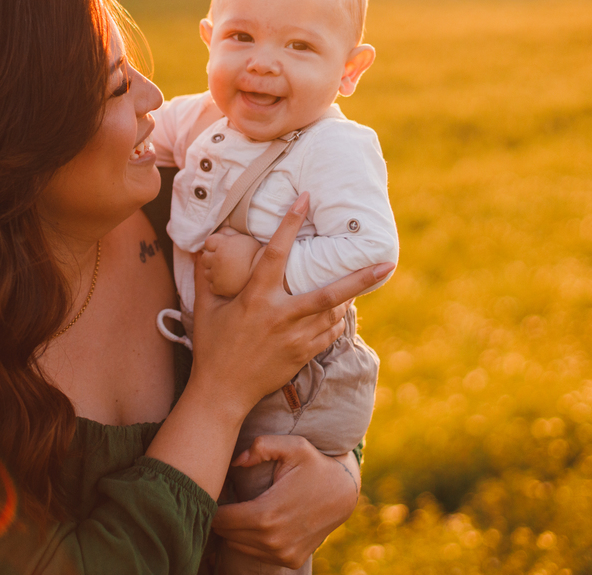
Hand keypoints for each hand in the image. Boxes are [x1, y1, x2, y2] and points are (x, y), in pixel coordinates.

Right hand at [189, 193, 393, 416]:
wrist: (222, 392)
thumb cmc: (212, 346)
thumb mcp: (206, 308)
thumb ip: (206, 275)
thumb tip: (203, 246)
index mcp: (256, 299)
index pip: (276, 253)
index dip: (290, 223)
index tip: (305, 199)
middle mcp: (281, 317)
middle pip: (329, 293)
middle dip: (360, 278)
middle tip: (388, 263)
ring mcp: (295, 339)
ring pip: (334, 313)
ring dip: (350, 296)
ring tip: (366, 278)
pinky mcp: (302, 355)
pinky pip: (330, 333)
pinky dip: (338, 319)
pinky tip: (340, 310)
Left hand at [200, 228, 263, 295]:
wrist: (266, 276)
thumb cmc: (257, 255)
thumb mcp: (245, 238)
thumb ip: (229, 233)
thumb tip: (219, 231)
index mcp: (222, 245)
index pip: (208, 242)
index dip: (215, 245)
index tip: (222, 248)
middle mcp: (216, 259)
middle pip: (205, 258)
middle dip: (212, 259)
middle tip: (224, 261)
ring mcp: (216, 275)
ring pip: (207, 273)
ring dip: (214, 272)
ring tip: (227, 273)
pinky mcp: (218, 288)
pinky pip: (212, 286)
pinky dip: (218, 285)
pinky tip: (228, 283)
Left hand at [213, 436, 360, 568]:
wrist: (344, 493)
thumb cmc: (315, 465)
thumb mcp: (294, 446)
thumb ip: (262, 446)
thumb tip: (236, 461)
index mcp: (267, 514)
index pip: (220, 519)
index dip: (211, 504)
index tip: (212, 490)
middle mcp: (273, 540)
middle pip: (226, 534)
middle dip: (219, 516)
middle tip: (221, 496)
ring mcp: (282, 554)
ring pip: (237, 545)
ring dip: (233, 529)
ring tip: (236, 507)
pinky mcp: (289, 560)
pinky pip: (254, 553)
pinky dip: (248, 539)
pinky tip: (253, 520)